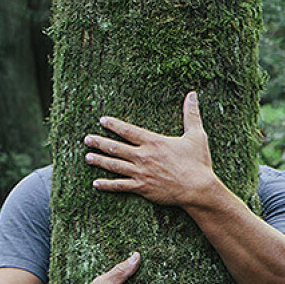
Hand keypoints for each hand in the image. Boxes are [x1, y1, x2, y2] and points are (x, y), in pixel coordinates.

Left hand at [84, 91, 218, 206]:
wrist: (198, 188)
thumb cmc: (198, 162)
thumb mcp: (196, 135)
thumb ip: (191, 114)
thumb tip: (193, 94)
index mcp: (153, 142)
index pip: (128, 131)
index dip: (113, 125)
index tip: (102, 120)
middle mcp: (143, 156)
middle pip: (116, 147)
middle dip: (99, 142)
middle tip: (87, 139)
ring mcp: (140, 172)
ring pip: (114, 165)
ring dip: (99, 161)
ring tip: (87, 157)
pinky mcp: (141, 187)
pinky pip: (120, 186)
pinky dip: (107, 185)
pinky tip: (96, 183)